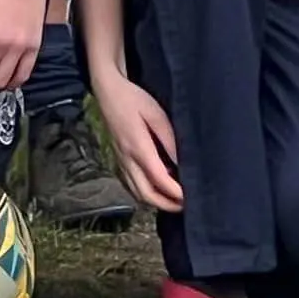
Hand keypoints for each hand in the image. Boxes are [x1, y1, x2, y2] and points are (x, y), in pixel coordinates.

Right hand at [92, 70, 182, 211]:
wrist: (107, 92)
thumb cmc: (134, 99)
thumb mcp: (156, 115)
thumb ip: (169, 140)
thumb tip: (182, 162)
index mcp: (138, 148)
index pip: (158, 179)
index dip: (175, 192)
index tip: (191, 197)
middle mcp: (127, 159)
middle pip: (146, 194)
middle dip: (167, 204)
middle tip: (186, 205)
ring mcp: (121, 161)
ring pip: (137, 193)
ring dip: (157, 201)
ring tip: (176, 200)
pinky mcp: (119, 160)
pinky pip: (132, 185)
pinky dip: (147, 193)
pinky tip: (160, 187)